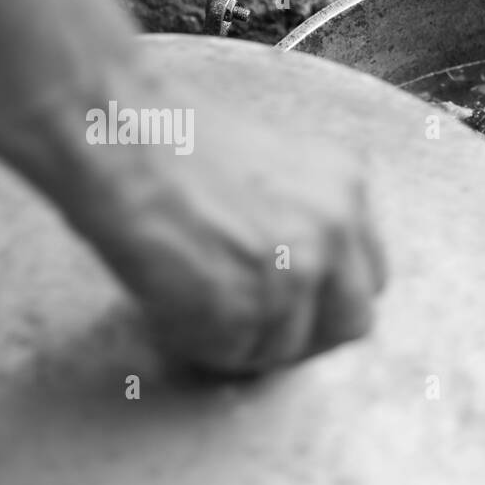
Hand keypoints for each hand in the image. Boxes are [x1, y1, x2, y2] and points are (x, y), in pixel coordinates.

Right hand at [57, 66, 386, 375]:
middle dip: (306, 335)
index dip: (330, 300)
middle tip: (256, 330)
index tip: (299, 307)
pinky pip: (232, 355)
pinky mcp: (246, 306)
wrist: (115, 130)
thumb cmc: (170, 136)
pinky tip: (171, 307)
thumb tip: (303, 276)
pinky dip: (200, 344)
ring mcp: (296, 271)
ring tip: (194, 308)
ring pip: (287, 348)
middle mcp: (335, 230)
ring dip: (243, 342)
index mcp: (349, 187)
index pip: (369, 276)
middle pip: (350, 322)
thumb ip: (305, 219)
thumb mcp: (273, 164)